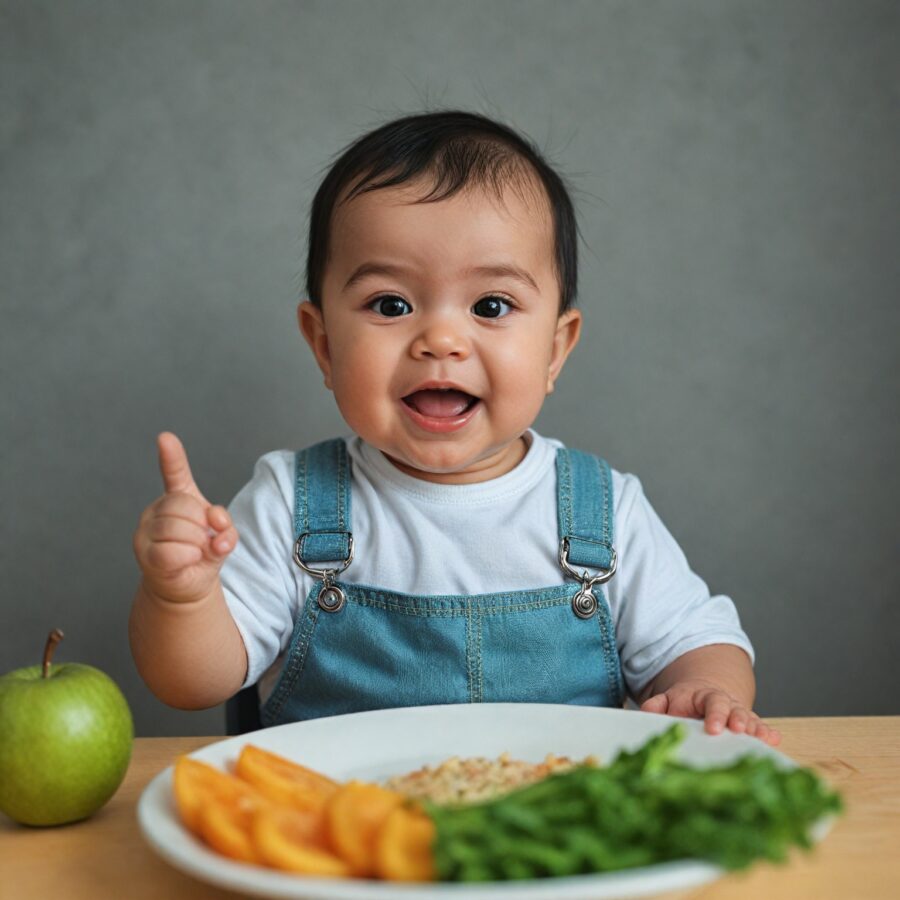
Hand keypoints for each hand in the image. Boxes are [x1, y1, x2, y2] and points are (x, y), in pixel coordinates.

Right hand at [133, 432, 238, 603]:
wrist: (189, 585)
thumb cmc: (204, 554)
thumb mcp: (223, 536)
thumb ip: (226, 527)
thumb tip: (217, 527)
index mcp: (178, 499)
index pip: (175, 473)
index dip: (172, 456)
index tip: (166, 438)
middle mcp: (157, 510)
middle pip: (183, 505)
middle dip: (202, 525)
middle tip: (203, 540)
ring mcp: (146, 531)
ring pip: (178, 528)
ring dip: (197, 543)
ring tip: (196, 551)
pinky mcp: (145, 553)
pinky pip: (172, 551)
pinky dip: (189, 557)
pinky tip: (189, 560)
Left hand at [640, 679, 780, 745]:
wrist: (704, 695)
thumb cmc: (684, 703)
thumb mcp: (669, 699)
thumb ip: (657, 705)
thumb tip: (645, 711)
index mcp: (705, 696)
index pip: (712, 703)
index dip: (714, 715)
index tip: (713, 728)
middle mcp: (726, 704)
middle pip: (734, 710)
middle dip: (737, 720)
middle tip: (738, 730)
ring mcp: (739, 715)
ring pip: (750, 719)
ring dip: (756, 728)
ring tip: (763, 738)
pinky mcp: (748, 727)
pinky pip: (759, 728)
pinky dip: (767, 733)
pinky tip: (774, 740)